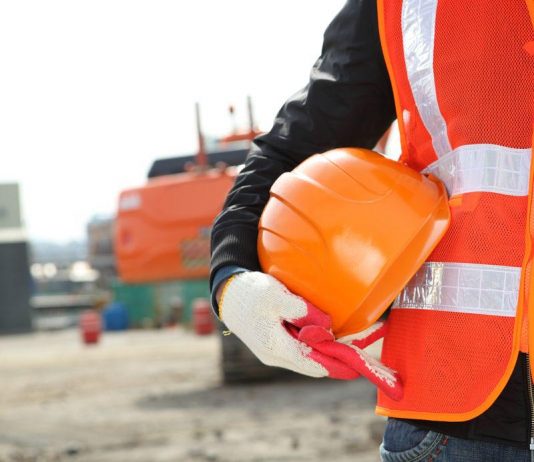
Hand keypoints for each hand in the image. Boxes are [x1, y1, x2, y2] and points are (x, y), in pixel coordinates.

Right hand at [219, 271, 401, 399]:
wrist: (228, 294)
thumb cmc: (250, 293)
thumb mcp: (276, 296)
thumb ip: (302, 311)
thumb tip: (326, 325)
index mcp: (276, 347)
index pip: (313, 363)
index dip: (337, 366)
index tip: (357, 367)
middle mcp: (275, 355)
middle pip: (312, 364)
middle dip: (335, 362)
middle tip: (359, 357)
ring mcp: (273, 351)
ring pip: (306, 358)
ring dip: (325, 354)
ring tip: (348, 347)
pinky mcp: (273, 343)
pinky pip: (299, 350)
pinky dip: (314, 347)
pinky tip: (326, 336)